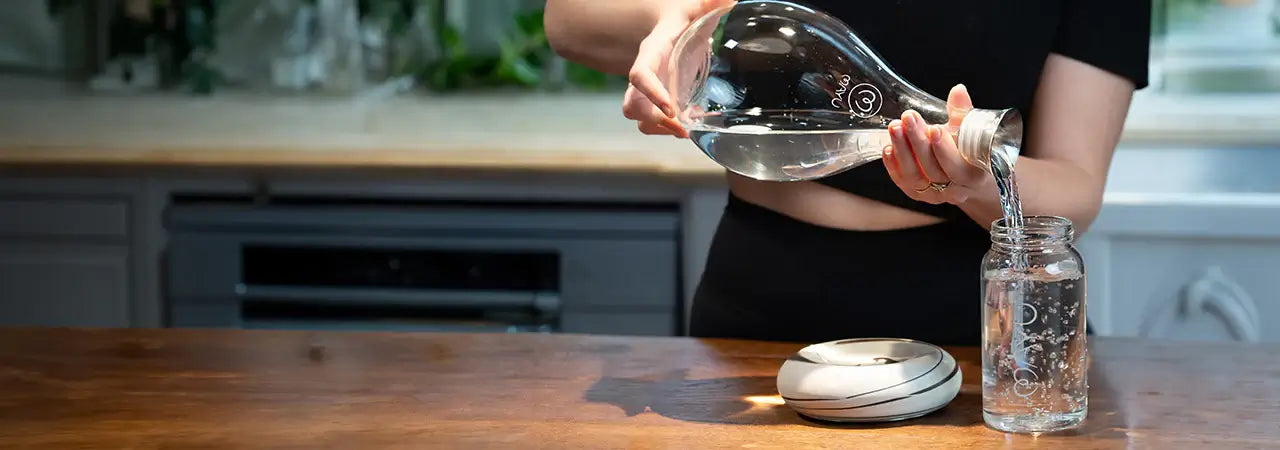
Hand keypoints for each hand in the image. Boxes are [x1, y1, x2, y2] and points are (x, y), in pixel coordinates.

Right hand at [623, 0, 734, 137]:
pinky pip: (655, 122)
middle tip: (682, 128)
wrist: (674, 22)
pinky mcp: (659, 99)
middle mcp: (647, 74)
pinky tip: (693, 122)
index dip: (650, 93)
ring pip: (640, 119)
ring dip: (660, 130)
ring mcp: (650, 90)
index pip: (640, 75)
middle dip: (654, 122)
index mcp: (652, 51)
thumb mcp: (697, 7)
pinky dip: (669, 129)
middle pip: (632, 105)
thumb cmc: (684, 15)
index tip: (671, 109)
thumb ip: (711, 3)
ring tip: (687, 131)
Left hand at [883, 84, 993, 204]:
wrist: (968, 177)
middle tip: (908, 118)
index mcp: (973, 177)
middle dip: (918, 142)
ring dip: (902, 151)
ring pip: (914, 176)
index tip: (934, 128)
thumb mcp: (973, 133)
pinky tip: (888, 147)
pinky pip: (902, 181)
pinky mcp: (916, 193)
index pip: (957, 167)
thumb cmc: (972, 153)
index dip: (944, 149)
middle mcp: (953, 191)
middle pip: (932, 170)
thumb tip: (958, 90)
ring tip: (895, 128)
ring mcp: (933, 195)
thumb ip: (963, 113)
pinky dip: (893, 165)